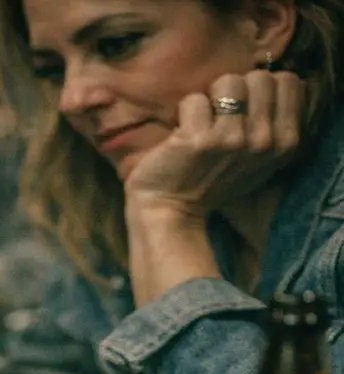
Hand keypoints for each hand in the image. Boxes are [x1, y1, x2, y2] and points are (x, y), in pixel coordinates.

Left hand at [123, 70, 303, 216]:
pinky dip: (183, 112)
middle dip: (235, 89)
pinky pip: (194, 99)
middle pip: (260, 77)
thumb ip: (273, 123)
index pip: (289, 82)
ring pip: (228, 82)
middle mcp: (265, 141)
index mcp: (286, 143)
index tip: (244, 107)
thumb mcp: (258, 158)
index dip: (261, 87)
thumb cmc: (211, 180)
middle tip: (218, 114)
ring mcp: (233, 140)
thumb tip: (274, 80)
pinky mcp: (200, 140)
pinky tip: (181, 135)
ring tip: (201, 123)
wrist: (171, 210)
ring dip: (209, 97)